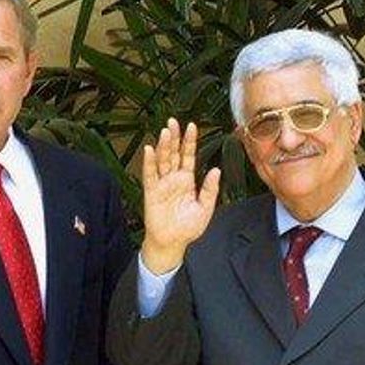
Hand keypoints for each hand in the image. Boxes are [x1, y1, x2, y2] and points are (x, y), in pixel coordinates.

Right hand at [140, 118, 220, 273]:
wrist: (172, 242)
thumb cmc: (187, 227)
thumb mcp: (205, 208)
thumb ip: (210, 189)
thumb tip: (216, 170)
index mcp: (187, 180)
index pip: (188, 156)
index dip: (190, 141)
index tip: (192, 126)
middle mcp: (174, 179)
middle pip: (173, 153)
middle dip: (174, 137)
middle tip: (173, 121)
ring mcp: (162, 184)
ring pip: (162, 161)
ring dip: (163, 146)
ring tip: (165, 131)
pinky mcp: (152, 192)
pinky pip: (150, 175)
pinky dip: (149, 162)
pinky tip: (149, 150)